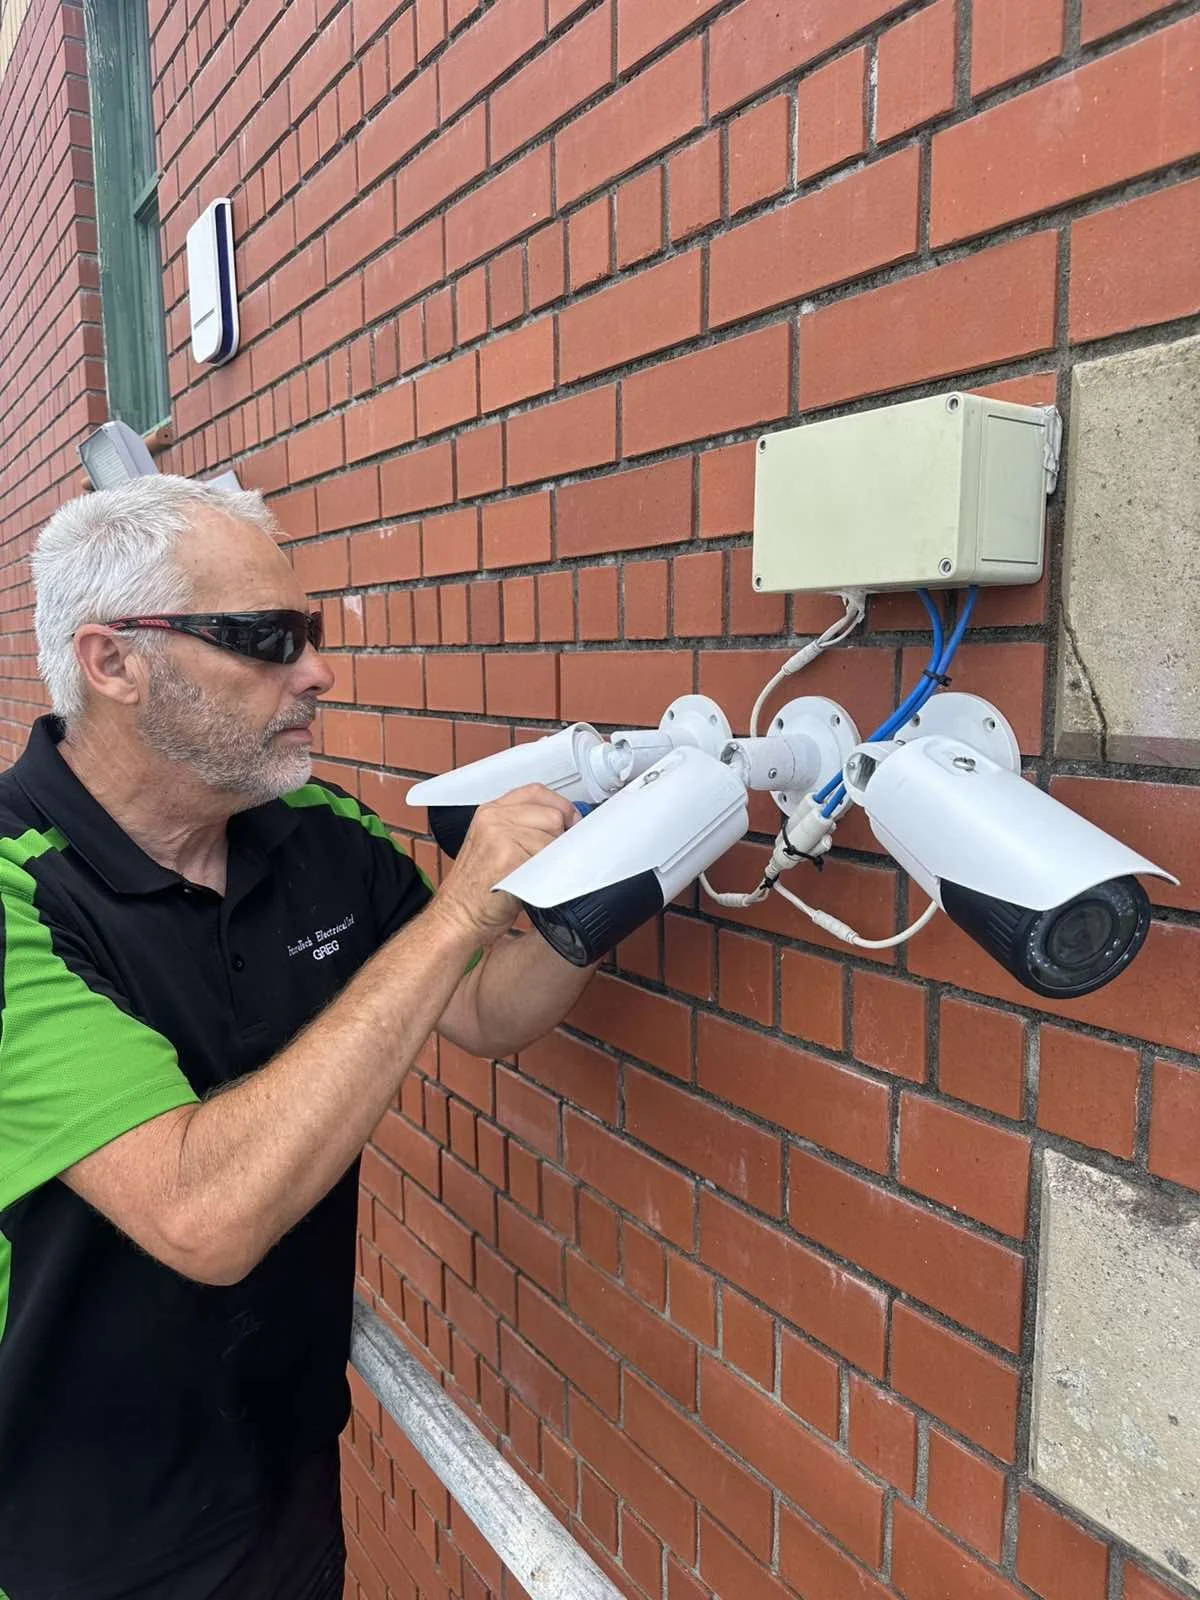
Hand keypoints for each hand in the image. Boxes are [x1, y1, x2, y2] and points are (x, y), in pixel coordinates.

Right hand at [433, 785, 577, 944]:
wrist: (457, 918)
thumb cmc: (477, 891)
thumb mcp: (494, 847)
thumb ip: (522, 828)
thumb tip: (565, 825)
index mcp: (490, 812)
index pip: (537, 792)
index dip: (561, 807)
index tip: (571, 824)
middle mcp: (493, 818)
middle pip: (552, 814)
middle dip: (561, 837)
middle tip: (552, 859)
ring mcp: (498, 835)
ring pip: (553, 837)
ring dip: (555, 858)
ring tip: (536, 875)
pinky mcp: (508, 857)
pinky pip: (548, 858)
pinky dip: (551, 872)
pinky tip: (536, 883)